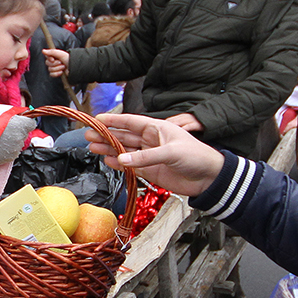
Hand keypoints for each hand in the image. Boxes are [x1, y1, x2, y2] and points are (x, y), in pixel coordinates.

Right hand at [42, 47, 70, 78]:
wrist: (75, 67)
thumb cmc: (69, 59)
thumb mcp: (60, 54)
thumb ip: (51, 52)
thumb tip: (42, 50)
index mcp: (55, 56)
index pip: (47, 58)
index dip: (49, 59)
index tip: (53, 59)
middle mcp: (54, 62)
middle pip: (47, 64)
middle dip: (54, 64)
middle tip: (61, 63)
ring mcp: (55, 68)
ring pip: (50, 69)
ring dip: (57, 68)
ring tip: (63, 67)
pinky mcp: (57, 74)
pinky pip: (52, 74)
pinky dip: (56, 73)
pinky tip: (61, 72)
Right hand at [84, 114, 225, 197]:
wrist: (208, 178)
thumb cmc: (196, 156)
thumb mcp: (171, 153)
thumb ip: (145, 157)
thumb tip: (121, 160)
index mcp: (157, 128)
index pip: (131, 121)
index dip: (114, 120)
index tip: (97, 119)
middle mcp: (151, 140)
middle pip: (124, 136)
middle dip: (106, 135)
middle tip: (88, 135)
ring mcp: (149, 156)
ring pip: (124, 151)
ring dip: (109, 149)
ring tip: (92, 148)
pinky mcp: (150, 171)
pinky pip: (130, 166)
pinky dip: (118, 164)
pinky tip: (107, 160)